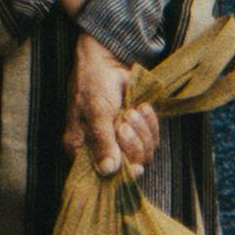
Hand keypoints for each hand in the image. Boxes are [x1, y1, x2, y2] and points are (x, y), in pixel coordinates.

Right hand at [67, 30, 160, 178]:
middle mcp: (101, 150)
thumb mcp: (95, 111)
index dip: (122, 173)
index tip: (136, 167)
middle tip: (125, 120)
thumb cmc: (94, 83)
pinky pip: (153, 139)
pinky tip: (141, 107)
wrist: (108, 59)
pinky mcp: (138, 131)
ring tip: (132, 109)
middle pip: (128, 166)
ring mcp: (121, 141)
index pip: (102, 176)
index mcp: (81, 149)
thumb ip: (102, 141)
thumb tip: (108, 171)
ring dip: (142, 130)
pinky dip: (150, 123)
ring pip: (144, 154)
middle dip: (133, 143)